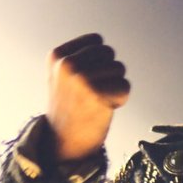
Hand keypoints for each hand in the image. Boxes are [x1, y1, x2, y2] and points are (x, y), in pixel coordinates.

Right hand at [46, 33, 128, 159]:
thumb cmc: (68, 106)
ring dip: (113, 86)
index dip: (98, 60)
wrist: (63, 141)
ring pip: (119, 69)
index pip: (97, 41)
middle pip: (109, 53)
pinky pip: (125, 86)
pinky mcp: (97, 95)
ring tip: (96, 100)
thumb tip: (100, 42)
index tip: (84, 79)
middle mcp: (67, 65)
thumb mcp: (62, 74)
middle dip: (107, 72)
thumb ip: (79, 56)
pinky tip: (105, 108)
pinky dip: (120, 99)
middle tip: (92, 92)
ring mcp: (82, 79)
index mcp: (57, 56)